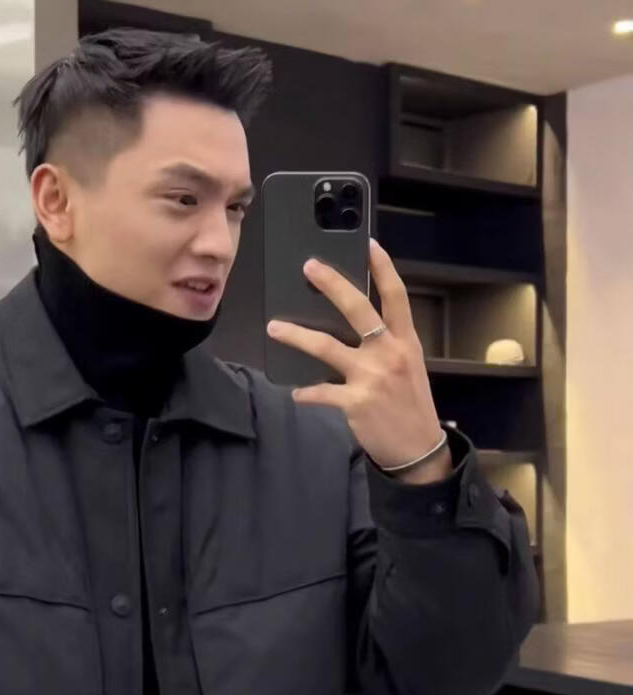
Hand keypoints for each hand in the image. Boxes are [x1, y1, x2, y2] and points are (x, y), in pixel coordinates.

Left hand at [266, 237, 449, 476]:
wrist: (419, 450)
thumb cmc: (411, 404)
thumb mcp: (408, 367)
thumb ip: (386, 344)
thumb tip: (355, 325)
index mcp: (406, 341)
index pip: (396, 297)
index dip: (384, 269)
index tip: (369, 245)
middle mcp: (390, 353)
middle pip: (359, 310)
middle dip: (333, 284)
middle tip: (309, 267)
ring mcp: (371, 377)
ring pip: (327, 346)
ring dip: (297, 335)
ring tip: (274, 328)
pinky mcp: (355, 401)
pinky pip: (320, 391)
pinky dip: (306, 393)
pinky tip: (297, 393)